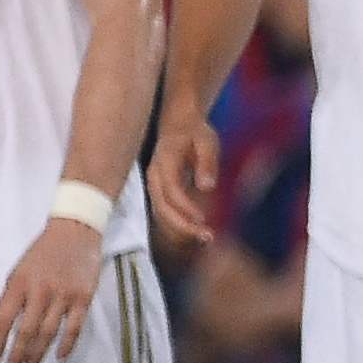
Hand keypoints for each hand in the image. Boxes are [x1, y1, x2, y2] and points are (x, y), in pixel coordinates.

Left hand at [0, 215, 103, 362]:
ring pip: (49, 332)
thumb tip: (3, 326)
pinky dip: (66, 344)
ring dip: (38, 352)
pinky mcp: (83, 297)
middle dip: (17, 353)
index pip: (4, 319)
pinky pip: (74, 327)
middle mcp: (40, 291)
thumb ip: (11, 297)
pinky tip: (59, 356)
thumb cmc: (43, 253)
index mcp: (19, 283)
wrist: (75, 232)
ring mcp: (63, 295)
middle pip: (26, 331)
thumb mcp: (18, 270)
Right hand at [147, 110, 219, 252]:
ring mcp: (155, 185)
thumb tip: (206, 187)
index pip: (172, 190)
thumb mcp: (207, 142)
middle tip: (207, 237)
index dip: (186, 207)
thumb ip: (207, 163)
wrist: (179, 124)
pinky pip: (166, 212)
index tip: (203, 219)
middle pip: (163, 207)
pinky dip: (180, 224)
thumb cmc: (195, 133)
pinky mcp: (160, 192)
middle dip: (183, 225)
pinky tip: (197, 232)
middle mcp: (155, 177)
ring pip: (162, 213)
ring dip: (181, 229)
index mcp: (165, 163)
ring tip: (205, 238)